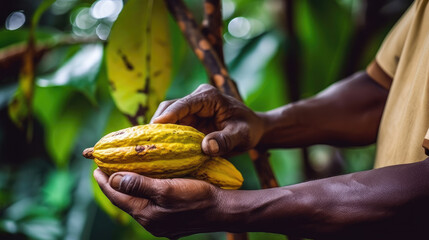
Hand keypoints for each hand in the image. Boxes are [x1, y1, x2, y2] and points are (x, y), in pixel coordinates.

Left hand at [93, 169, 226, 238]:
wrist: (221, 211)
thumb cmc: (196, 197)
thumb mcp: (166, 189)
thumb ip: (139, 185)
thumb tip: (114, 179)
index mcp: (146, 214)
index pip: (117, 197)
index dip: (105, 182)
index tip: (96, 168)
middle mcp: (149, 222)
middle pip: (125, 201)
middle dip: (114, 186)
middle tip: (105, 169)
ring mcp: (160, 224)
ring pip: (137, 204)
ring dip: (128, 190)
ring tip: (122, 175)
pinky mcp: (170, 222)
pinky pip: (148, 206)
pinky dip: (142, 194)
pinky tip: (145, 186)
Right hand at [151, 84, 263, 155]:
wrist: (253, 129)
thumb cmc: (248, 130)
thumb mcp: (241, 136)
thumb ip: (225, 141)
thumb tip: (207, 147)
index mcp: (209, 97)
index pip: (183, 104)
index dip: (167, 116)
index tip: (154, 127)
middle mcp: (197, 99)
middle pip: (169, 109)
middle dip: (157, 125)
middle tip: (146, 143)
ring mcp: (191, 109)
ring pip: (167, 118)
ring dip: (159, 132)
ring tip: (149, 148)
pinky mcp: (188, 119)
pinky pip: (172, 127)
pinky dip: (165, 137)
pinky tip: (159, 149)